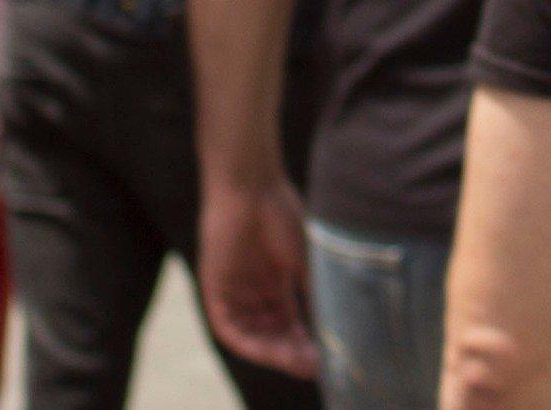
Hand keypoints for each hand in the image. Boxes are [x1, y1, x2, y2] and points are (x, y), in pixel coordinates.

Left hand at [198, 172, 322, 381]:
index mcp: (276, 282)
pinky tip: (267, 351)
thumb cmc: (280, 212)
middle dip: (292, 352)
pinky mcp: (213, 287)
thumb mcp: (305, 260)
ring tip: (296, 360)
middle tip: (313, 364)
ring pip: (253, 334)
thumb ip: (315, 294)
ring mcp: (234, 289)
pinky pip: (227, 326)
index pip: (290, 324)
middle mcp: (254, 289)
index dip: (306, 343)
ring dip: (273, 352)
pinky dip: (246, 342)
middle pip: (272, 333)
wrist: (250, 184)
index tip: (325, 358)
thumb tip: (337, 328)